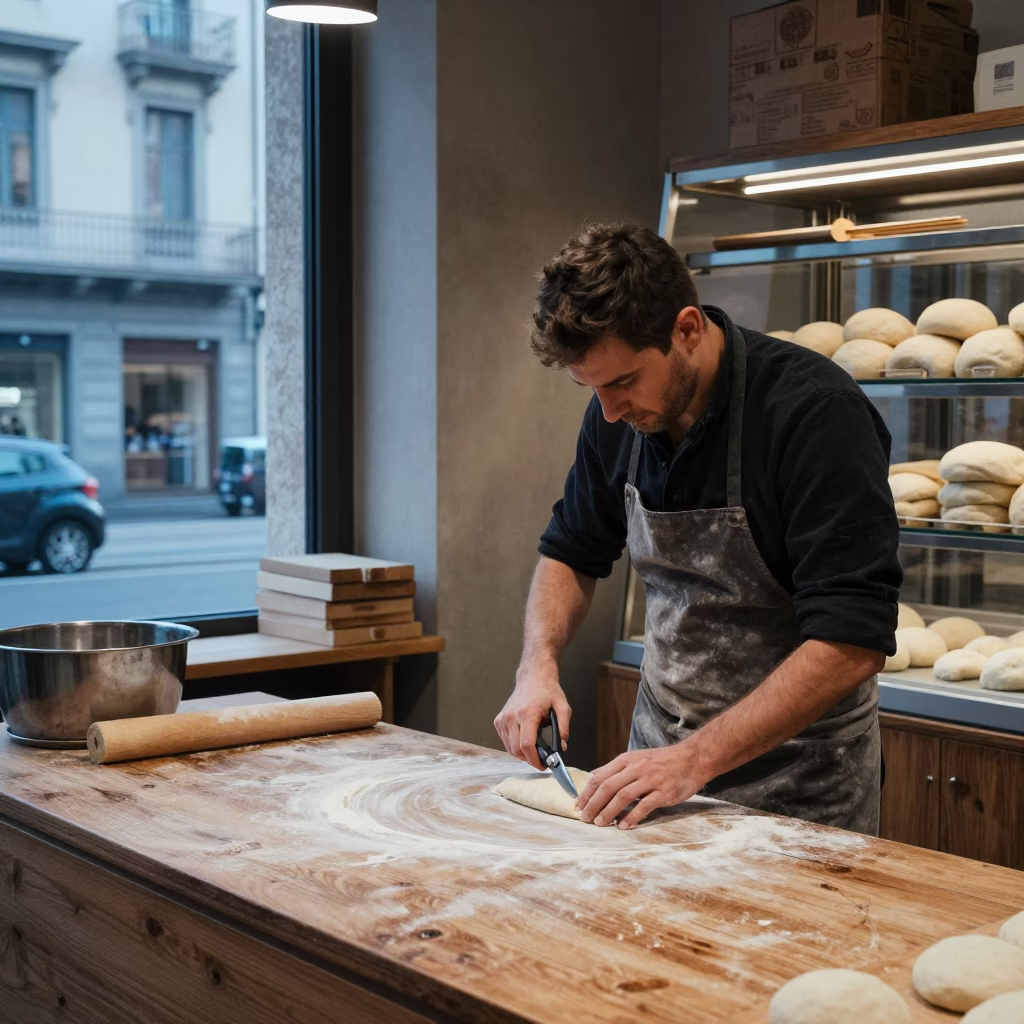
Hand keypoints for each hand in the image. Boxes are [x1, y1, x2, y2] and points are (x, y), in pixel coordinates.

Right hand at [494, 661, 570, 770]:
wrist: (533, 677)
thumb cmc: (548, 691)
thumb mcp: (563, 707)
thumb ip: (564, 728)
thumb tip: (562, 748)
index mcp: (527, 714)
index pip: (526, 745)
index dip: (534, 760)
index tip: (543, 766)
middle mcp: (512, 717)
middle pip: (517, 749)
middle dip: (529, 760)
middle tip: (541, 761)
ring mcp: (503, 719)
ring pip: (509, 748)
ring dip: (521, 754)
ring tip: (534, 752)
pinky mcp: (499, 720)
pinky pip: (505, 741)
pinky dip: (514, 746)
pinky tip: (524, 741)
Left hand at [577, 742, 706, 828]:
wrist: (692, 758)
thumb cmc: (663, 760)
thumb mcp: (637, 758)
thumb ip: (618, 769)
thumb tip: (595, 778)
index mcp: (627, 759)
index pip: (600, 776)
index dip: (587, 792)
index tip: (578, 805)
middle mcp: (636, 768)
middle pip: (608, 787)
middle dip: (594, 804)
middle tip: (585, 818)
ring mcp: (650, 780)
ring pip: (623, 797)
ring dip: (609, 812)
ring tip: (600, 823)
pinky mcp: (663, 793)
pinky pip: (644, 806)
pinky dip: (631, 817)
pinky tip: (623, 826)